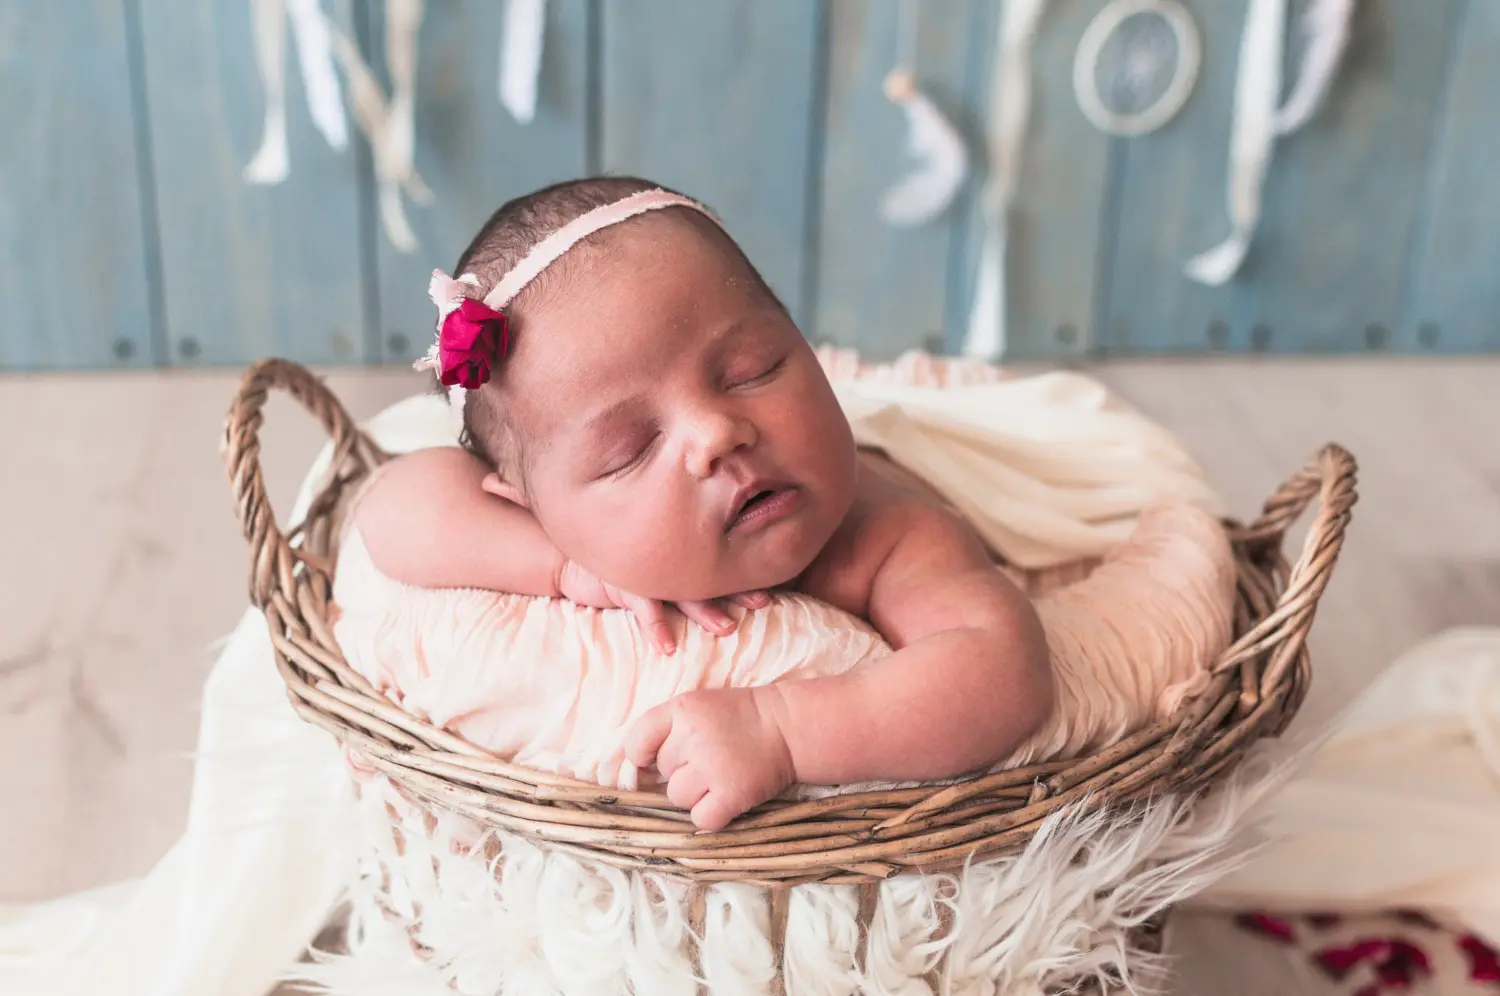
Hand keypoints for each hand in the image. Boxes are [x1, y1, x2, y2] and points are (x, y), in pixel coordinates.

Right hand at [555, 559, 769, 653]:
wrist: (575, 561)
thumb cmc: (623, 569)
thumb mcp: (656, 572)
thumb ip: (685, 577)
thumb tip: (724, 600)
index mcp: (681, 558)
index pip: (720, 565)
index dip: (746, 576)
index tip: (774, 588)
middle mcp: (669, 562)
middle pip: (710, 576)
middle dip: (738, 590)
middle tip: (764, 602)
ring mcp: (647, 571)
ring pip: (683, 591)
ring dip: (706, 610)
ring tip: (727, 628)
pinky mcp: (623, 582)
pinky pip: (643, 606)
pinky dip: (656, 626)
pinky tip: (668, 647)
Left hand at [624, 687, 794, 830]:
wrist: (788, 727)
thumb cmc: (739, 718)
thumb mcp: (699, 706)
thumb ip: (666, 728)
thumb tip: (633, 769)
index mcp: (682, 709)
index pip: (637, 741)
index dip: (643, 755)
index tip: (655, 758)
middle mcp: (693, 736)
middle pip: (662, 772)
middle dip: (681, 770)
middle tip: (710, 758)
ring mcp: (712, 766)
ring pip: (677, 798)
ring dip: (695, 794)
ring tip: (720, 776)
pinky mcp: (731, 793)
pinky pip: (701, 819)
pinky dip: (712, 815)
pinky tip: (728, 797)